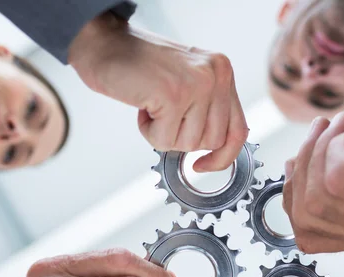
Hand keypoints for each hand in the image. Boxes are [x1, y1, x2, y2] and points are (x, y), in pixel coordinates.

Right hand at [68, 12, 248, 171]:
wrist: (104, 43)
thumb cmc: (141, 67)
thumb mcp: (188, 82)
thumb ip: (209, 108)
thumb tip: (219, 150)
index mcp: (223, 72)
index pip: (239, 129)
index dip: (223, 156)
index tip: (202, 165)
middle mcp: (216, 75)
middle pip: (212, 141)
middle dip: (184, 139)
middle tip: (164, 116)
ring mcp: (197, 84)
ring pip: (189, 144)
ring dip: (164, 135)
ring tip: (152, 107)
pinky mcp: (174, 95)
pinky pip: (165, 141)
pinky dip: (148, 132)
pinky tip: (143, 107)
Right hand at [283, 65, 343, 253]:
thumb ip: (324, 182)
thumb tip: (288, 176)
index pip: (308, 236)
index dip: (292, 193)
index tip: (303, 154)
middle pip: (310, 216)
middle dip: (305, 165)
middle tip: (327, 129)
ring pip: (324, 193)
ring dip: (323, 148)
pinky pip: (342, 174)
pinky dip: (340, 144)